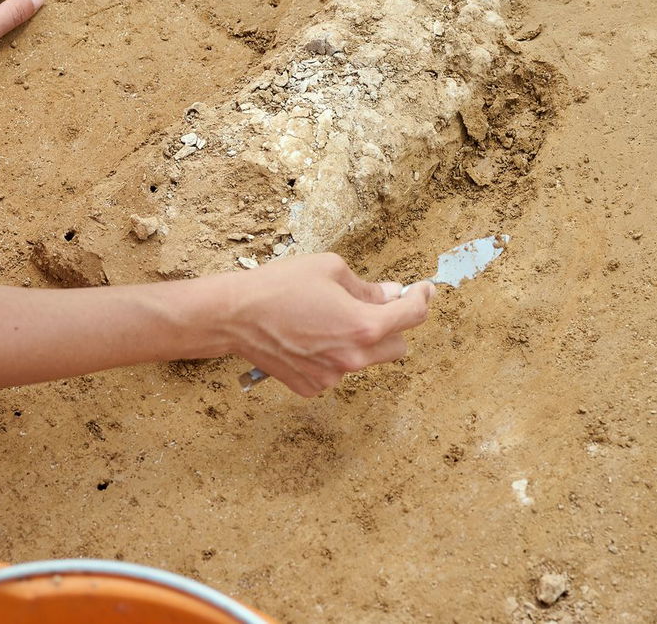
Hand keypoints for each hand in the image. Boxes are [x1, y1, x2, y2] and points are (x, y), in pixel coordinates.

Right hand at [223, 253, 434, 396]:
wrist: (235, 316)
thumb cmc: (280, 286)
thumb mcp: (330, 269)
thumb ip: (367, 287)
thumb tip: (390, 295)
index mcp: (363, 327)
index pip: (412, 317)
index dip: (421, 299)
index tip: (422, 290)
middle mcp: (352, 359)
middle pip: (397, 347)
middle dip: (392, 325)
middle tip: (373, 305)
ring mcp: (331, 377)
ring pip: (365, 360)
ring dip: (359, 342)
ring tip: (328, 319)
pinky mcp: (311, 387)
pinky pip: (337, 371)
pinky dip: (333, 355)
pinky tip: (310, 337)